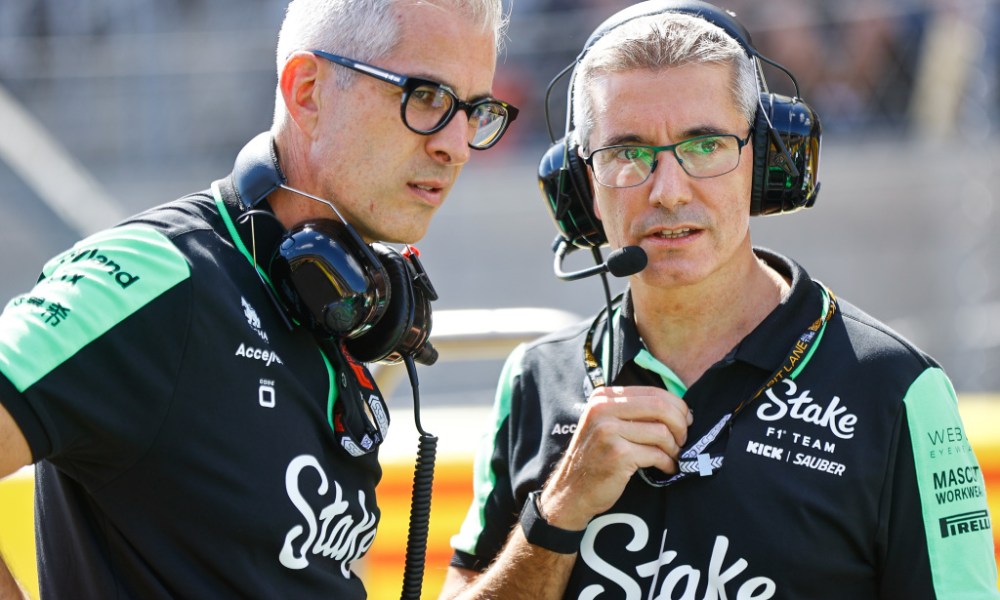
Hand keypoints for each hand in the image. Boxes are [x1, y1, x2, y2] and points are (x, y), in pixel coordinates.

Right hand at [538, 385, 690, 529]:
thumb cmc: (597, 458)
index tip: (686, 421)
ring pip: (662, 432)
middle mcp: (603, 409)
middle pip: (660, 407)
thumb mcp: (607, 424)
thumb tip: (678, 408)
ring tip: (673, 457)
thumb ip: (633, 412)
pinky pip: (656, 454)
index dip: (677, 407)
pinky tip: (666, 468)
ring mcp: (608, 431)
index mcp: (603, 397)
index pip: (653, 392)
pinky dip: (667, 463)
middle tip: (684, 440)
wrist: (572, 490)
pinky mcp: (618, 454)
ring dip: (674, 448)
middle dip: (680, 425)